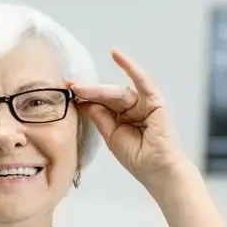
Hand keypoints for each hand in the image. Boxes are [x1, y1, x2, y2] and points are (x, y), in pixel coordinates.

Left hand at [72, 50, 192, 191]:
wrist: (158, 171)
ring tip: (81, 88)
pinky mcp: (155, 101)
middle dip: (89, 91)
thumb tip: (82, 101)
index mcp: (122, 118)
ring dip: (99, 90)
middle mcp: (133, 108)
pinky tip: (116, 55)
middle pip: (108, 96)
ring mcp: (144, 103)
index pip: (101, 104)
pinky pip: (142, 81)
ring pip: (118, 92)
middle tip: (71, 86)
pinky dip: (130, 67)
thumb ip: (99, 117)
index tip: (68, 90)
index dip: (85, 97)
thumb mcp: (112, 136)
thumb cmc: (138, 159)